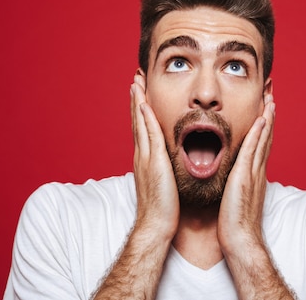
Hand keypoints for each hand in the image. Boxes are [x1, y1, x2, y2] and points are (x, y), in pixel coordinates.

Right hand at [131, 73, 179, 239]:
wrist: (157, 226)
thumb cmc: (163, 209)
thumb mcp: (164, 183)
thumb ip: (165, 169)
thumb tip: (169, 163)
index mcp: (147, 160)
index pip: (143, 129)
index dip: (141, 110)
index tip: (142, 92)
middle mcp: (143, 155)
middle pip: (138, 121)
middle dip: (137, 99)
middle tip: (136, 78)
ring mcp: (146, 157)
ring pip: (140, 123)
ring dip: (138, 102)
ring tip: (136, 82)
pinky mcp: (153, 161)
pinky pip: (149, 134)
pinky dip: (145, 118)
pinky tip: (145, 103)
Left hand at [217, 94, 274, 253]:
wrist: (240, 240)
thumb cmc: (235, 224)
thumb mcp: (236, 198)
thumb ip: (237, 184)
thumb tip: (233, 177)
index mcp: (253, 175)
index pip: (261, 145)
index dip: (264, 127)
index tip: (265, 110)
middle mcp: (257, 171)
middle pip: (266, 138)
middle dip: (269, 117)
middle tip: (272, 96)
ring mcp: (253, 173)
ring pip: (263, 140)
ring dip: (267, 119)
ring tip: (270, 100)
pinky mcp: (245, 177)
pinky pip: (253, 150)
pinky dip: (259, 134)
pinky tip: (261, 119)